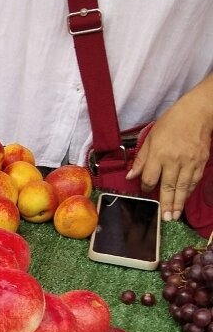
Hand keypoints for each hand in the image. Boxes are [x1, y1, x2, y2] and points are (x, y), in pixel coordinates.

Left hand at [127, 87, 212, 220]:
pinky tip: (185, 199)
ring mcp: (190, 162)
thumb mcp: (150, 138)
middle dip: (167, 204)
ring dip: (179, 203)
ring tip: (175, 215)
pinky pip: (194, 180)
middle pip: (169, 187)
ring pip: (183, 187)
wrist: (198, 112)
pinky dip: (189, 190)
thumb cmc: (171, 123)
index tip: (146, 193)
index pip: (151, 178)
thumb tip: (130, 176)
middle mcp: (174, 160)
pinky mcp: (201, 161)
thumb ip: (141, 159)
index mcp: (159, 154)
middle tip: (165, 218)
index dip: (147, 188)